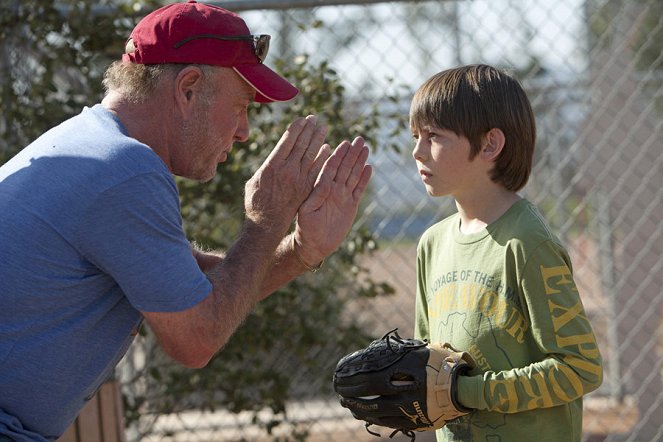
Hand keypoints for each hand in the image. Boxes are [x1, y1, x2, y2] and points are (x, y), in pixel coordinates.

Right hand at [244, 115, 328, 233]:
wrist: (267, 224)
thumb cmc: (256, 201)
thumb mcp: (254, 180)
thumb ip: (266, 167)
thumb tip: (274, 156)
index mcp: (272, 166)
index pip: (287, 142)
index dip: (296, 129)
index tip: (302, 119)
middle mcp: (287, 170)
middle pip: (301, 145)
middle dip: (309, 130)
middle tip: (315, 119)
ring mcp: (299, 180)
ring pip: (311, 155)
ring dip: (318, 140)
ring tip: (323, 128)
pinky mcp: (307, 188)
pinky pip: (317, 170)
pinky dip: (323, 158)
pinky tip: (328, 148)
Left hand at [294, 136, 371, 264]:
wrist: (314, 244)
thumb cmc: (306, 227)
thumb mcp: (307, 210)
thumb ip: (317, 195)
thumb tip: (326, 181)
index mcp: (321, 187)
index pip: (331, 167)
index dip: (338, 155)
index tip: (345, 143)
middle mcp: (333, 189)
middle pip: (344, 167)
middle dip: (352, 153)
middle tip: (360, 139)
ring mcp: (342, 196)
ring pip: (353, 175)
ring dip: (359, 162)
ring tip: (366, 148)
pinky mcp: (351, 205)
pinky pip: (359, 189)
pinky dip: (364, 179)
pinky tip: (369, 167)